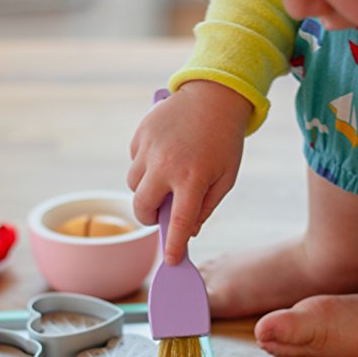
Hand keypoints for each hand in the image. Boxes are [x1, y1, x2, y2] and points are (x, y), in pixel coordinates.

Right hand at [127, 80, 252, 264]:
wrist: (214, 95)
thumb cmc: (224, 140)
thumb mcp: (225, 178)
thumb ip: (206, 207)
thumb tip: (188, 232)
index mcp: (193, 178)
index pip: (178, 222)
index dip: (172, 245)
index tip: (170, 261)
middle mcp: (166, 164)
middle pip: (141, 206)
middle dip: (148, 217)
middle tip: (159, 214)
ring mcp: (150, 148)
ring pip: (132, 184)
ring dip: (145, 189)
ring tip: (164, 177)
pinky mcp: (140, 134)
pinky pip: (133, 161)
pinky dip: (144, 167)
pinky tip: (162, 155)